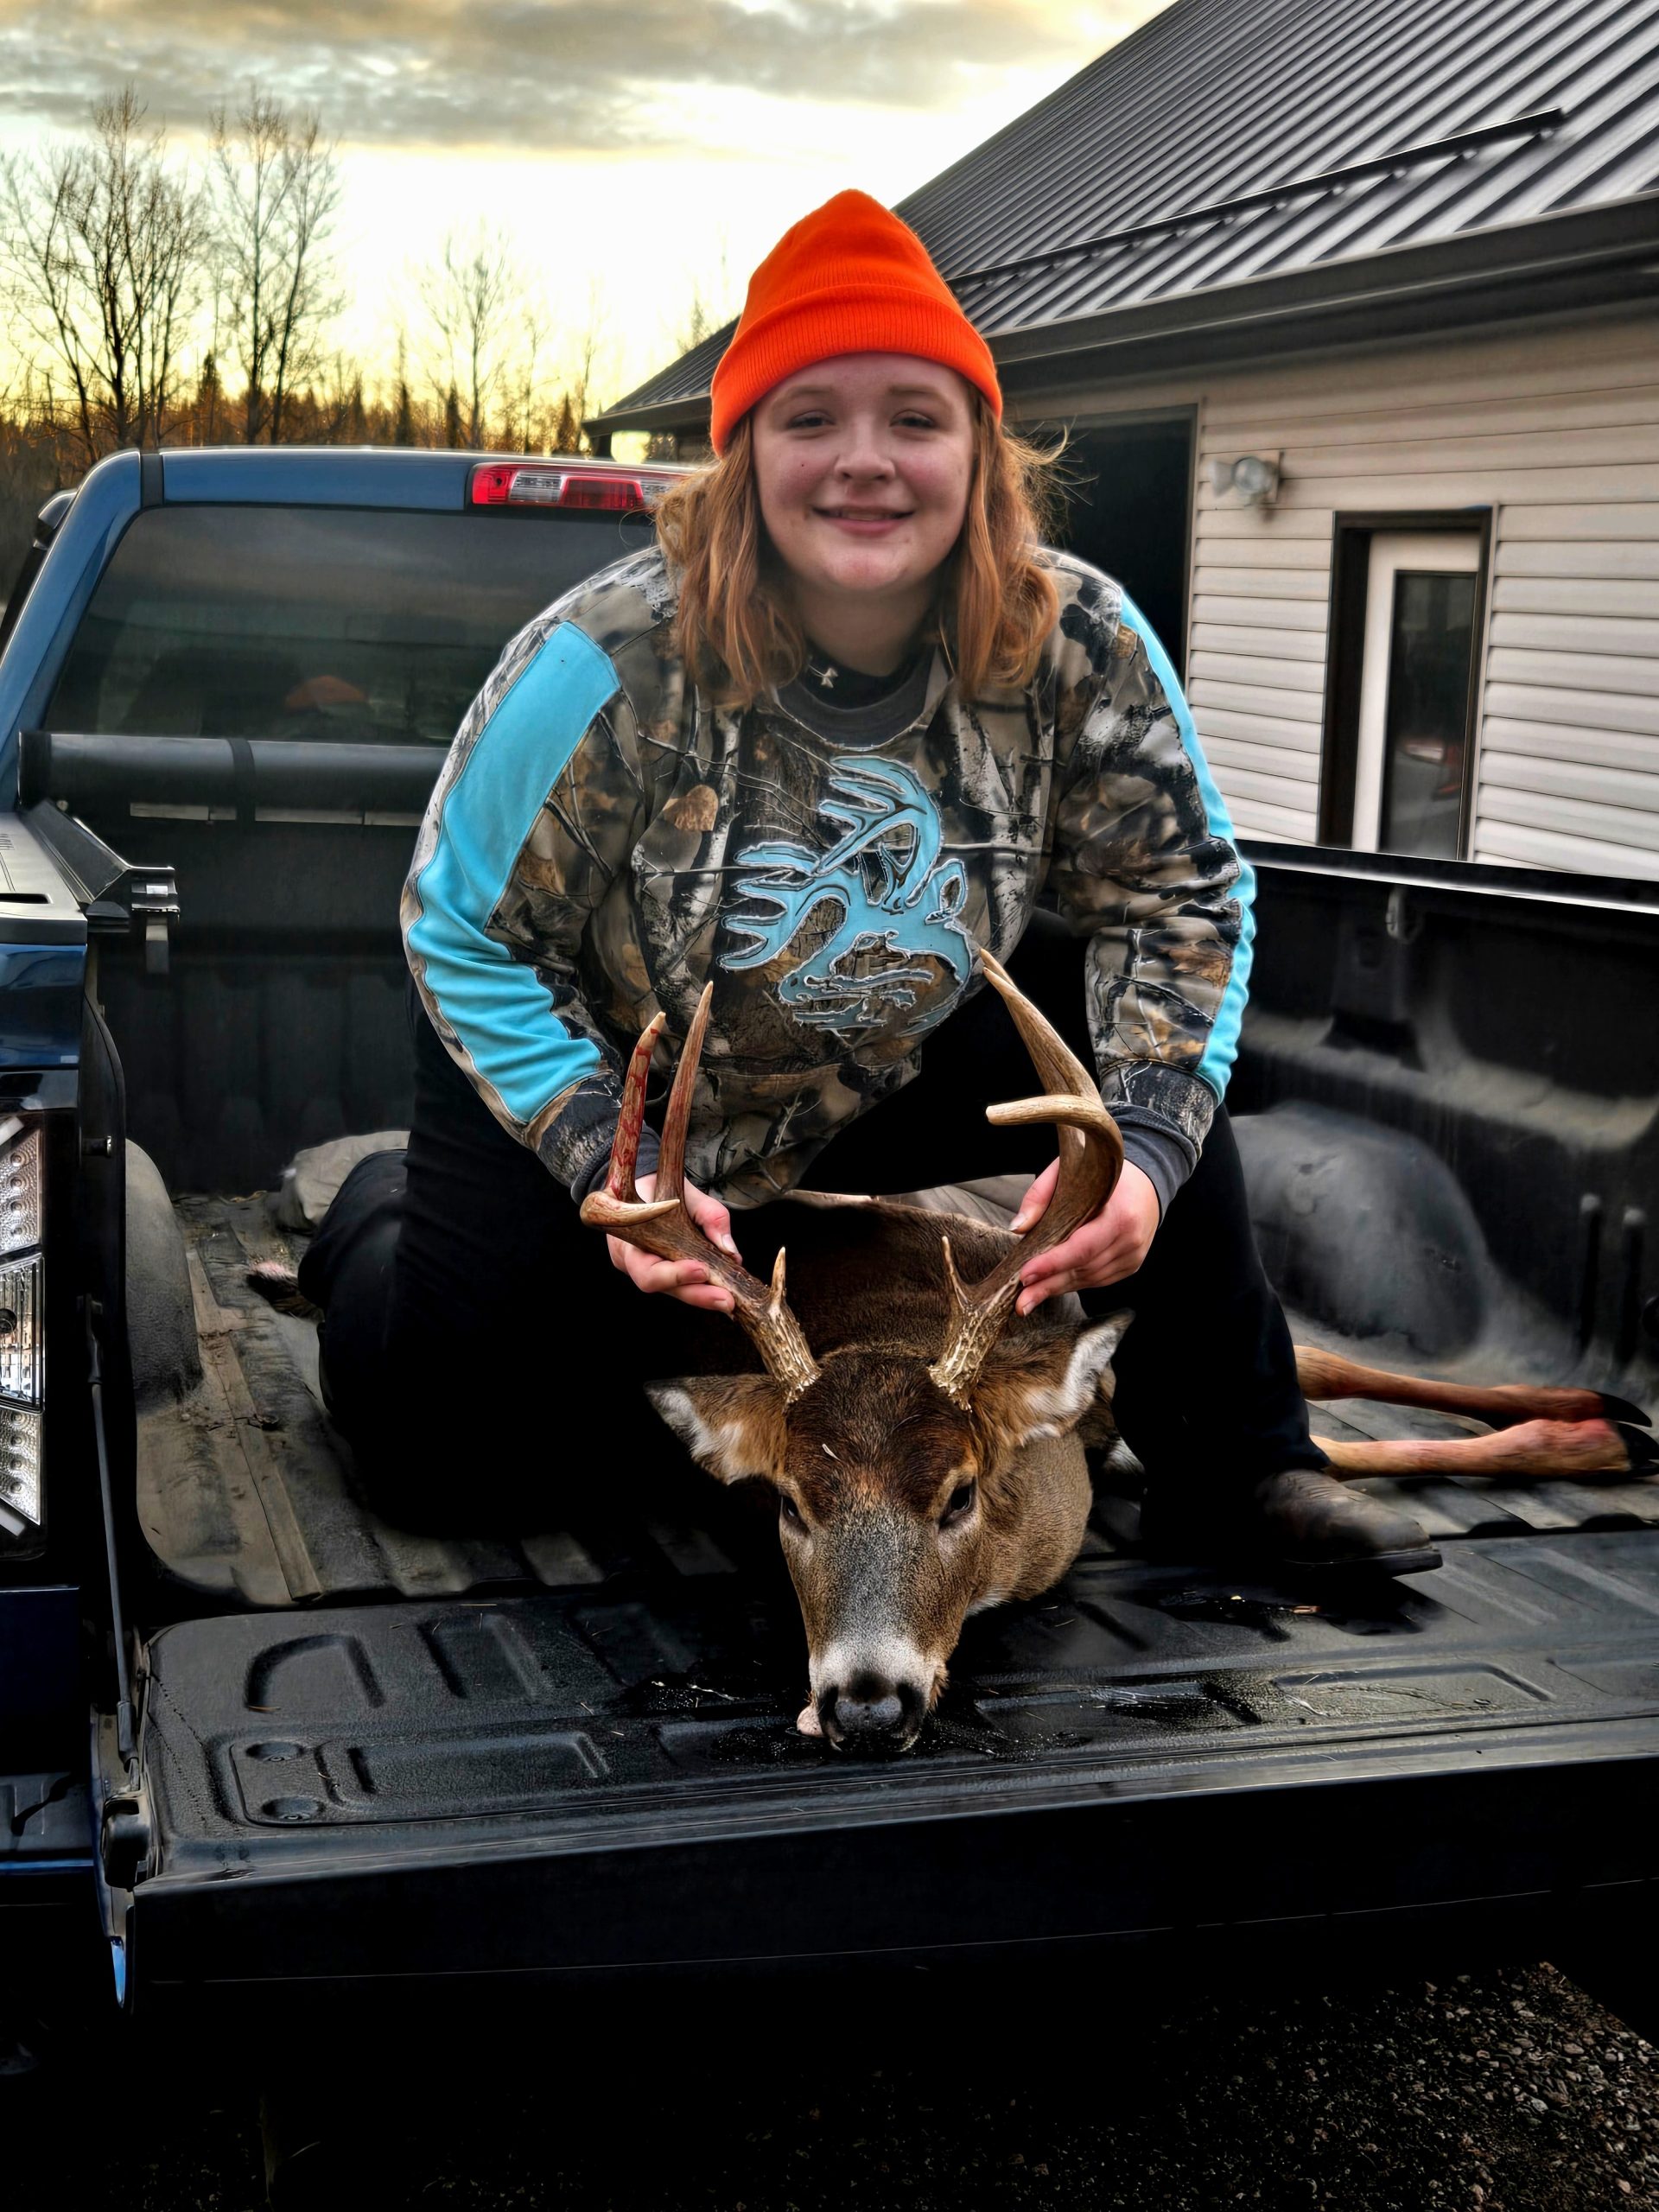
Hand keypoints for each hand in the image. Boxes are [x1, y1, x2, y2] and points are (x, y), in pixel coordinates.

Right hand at [607, 1172, 740, 1312]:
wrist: (647, 1185)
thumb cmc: (662, 1187)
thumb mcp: (689, 1194)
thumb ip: (711, 1217)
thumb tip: (730, 1253)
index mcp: (629, 1242)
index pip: (647, 1271)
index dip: (673, 1275)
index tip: (701, 1270)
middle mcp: (633, 1262)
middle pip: (663, 1288)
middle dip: (696, 1295)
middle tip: (726, 1300)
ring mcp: (646, 1270)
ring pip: (674, 1290)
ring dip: (703, 1295)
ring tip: (729, 1298)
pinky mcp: (661, 1273)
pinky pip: (680, 1284)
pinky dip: (701, 1288)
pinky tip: (722, 1290)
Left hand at [1011, 1159, 1159, 1315]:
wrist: (1146, 1182)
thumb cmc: (1102, 1175)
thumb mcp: (1068, 1170)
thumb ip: (1040, 1194)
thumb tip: (1018, 1227)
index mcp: (1120, 1214)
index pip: (1082, 1247)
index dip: (1053, 1263)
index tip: (1025, 1275)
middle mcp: (1130, 1240)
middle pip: (1083, 1268)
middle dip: (1048, 1285)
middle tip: (1020, 1302)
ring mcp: (1133, 1256)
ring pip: (1089, 1278)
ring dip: (1057, 1288)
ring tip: (1029, 1297)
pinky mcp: (1130, 1265)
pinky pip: (1098, 1280)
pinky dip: (1073, 1283)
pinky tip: (1053, 1286)